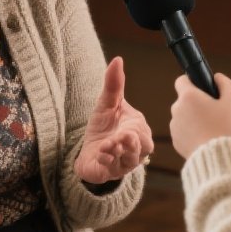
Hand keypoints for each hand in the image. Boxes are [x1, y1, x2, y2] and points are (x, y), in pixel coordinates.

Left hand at [74, 56, 153, 184]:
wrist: (87, 152)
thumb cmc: (103, 127)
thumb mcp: (107, 104)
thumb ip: (113, 84)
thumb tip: (118, 59)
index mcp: (138, 129)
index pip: (142, 130)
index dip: (135, 130)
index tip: (125, 128)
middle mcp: (135, 148)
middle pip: (143, 147)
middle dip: (132, 142)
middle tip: (121, 137)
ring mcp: (124, 162)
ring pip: (130, 159)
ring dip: (118, 151)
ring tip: (108, 145)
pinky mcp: (111, 172)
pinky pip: (112, 169)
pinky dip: (107, 161)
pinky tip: (100, 155)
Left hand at [170, 73, 230, 159]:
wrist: (218, 158)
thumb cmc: (226, 127)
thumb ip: (225, 84)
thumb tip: (217, 77)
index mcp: (188, 96)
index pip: (181, 80)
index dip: (191, 82)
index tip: (201, 88)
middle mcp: (177, 109)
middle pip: (184, 100)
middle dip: (196, 103)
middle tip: (213, 112)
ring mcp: (174, 126)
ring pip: (183, 117)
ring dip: (193, 119)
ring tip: (211, 128)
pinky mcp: (175, 141)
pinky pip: (183, 132)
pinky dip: (191, 133)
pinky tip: (206, 139)